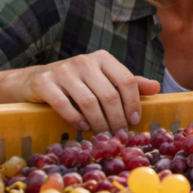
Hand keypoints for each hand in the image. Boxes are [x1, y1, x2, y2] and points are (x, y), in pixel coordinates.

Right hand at [17, 50, 160, 132]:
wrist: (35, 80)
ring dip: (99, 122)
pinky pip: (63, 105)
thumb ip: (129, 84)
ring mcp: (62, 70)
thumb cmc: (78, 83)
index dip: (133, 102)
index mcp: (103, 58)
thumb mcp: (104, 79)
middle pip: (109, 94)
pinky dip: (76, 119)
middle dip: (117, 118)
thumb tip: (157, 87)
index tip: (135, 121)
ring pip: (88, 102)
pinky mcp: (43, 82)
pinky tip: (83, 127)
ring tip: (103, 134)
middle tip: (119, 135)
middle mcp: (84, 61)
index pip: (126, 80)